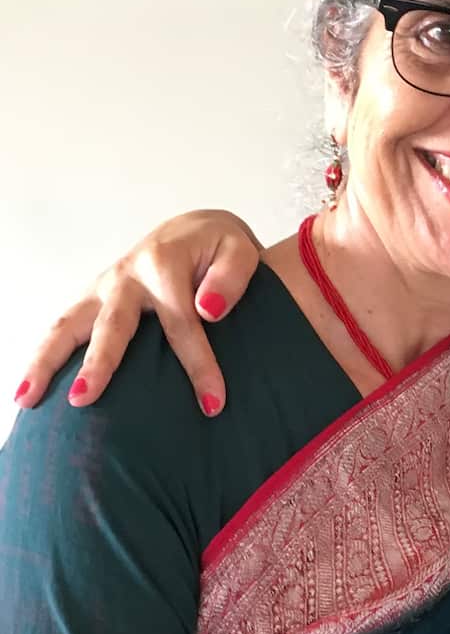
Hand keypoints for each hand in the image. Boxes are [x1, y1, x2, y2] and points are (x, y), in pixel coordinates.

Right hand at [13, 210, 263, 415]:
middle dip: (98, 362)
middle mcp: (127, 275)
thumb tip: (208, 309)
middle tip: (83, 398)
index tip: (212, 403)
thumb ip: (231, 276)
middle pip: (111, 324)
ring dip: (46, 361)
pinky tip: (30, 389)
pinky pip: (64, 326)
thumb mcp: (240, 250)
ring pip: (68, 324)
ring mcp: (105, 286)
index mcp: (165, 263)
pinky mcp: (95, 298)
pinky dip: (45, 355)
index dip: (198, 364)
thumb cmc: (221, 247)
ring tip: (26, 400)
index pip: (181, 322)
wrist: (197, 230)